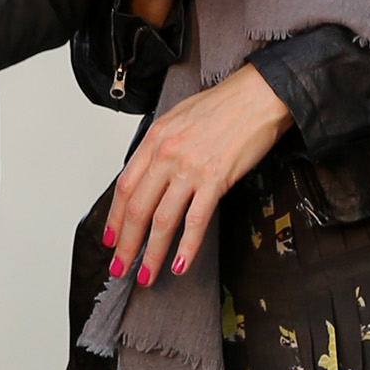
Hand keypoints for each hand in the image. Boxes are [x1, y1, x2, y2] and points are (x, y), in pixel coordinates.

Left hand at [104, 64, 292, 285]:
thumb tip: (149, 176)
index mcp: (155, 139)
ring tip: (146, 274)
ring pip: (162, 221)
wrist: (259, 95)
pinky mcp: (215, 179)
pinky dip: (186, 247)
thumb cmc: (224, 105)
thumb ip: (161, 147)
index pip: (125, 187)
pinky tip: (179, 264)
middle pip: (137, 209)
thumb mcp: (179, 118)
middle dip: (126, 244)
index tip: (111, 238)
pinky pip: (195, 221)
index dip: (115, 218)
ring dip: (151, 253)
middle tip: (120, 265)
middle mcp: (167, 155)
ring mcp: (190, 168)